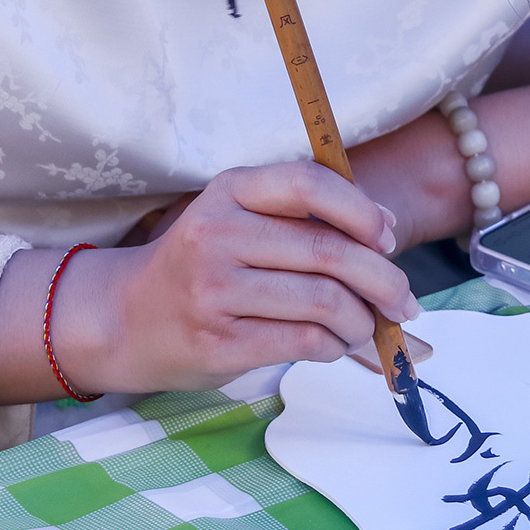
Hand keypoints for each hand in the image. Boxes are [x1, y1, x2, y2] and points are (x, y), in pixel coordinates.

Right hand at [53, 162, 419, 392]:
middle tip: (404, 300)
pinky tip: (335, 344)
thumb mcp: (239, 221)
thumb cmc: (202, 266)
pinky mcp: (219, 342)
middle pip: (328, 251)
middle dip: (383, 280)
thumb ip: (304, 220)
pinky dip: (335, 346)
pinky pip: (304, 341)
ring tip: (366, 327)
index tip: (387, 237)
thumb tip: (389, 231)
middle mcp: (218, 234)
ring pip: (324, 302)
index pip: (310, 184)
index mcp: (230, 191)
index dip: (361, 210)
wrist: (125, 318)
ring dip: (362, 321)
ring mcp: (215, 290)